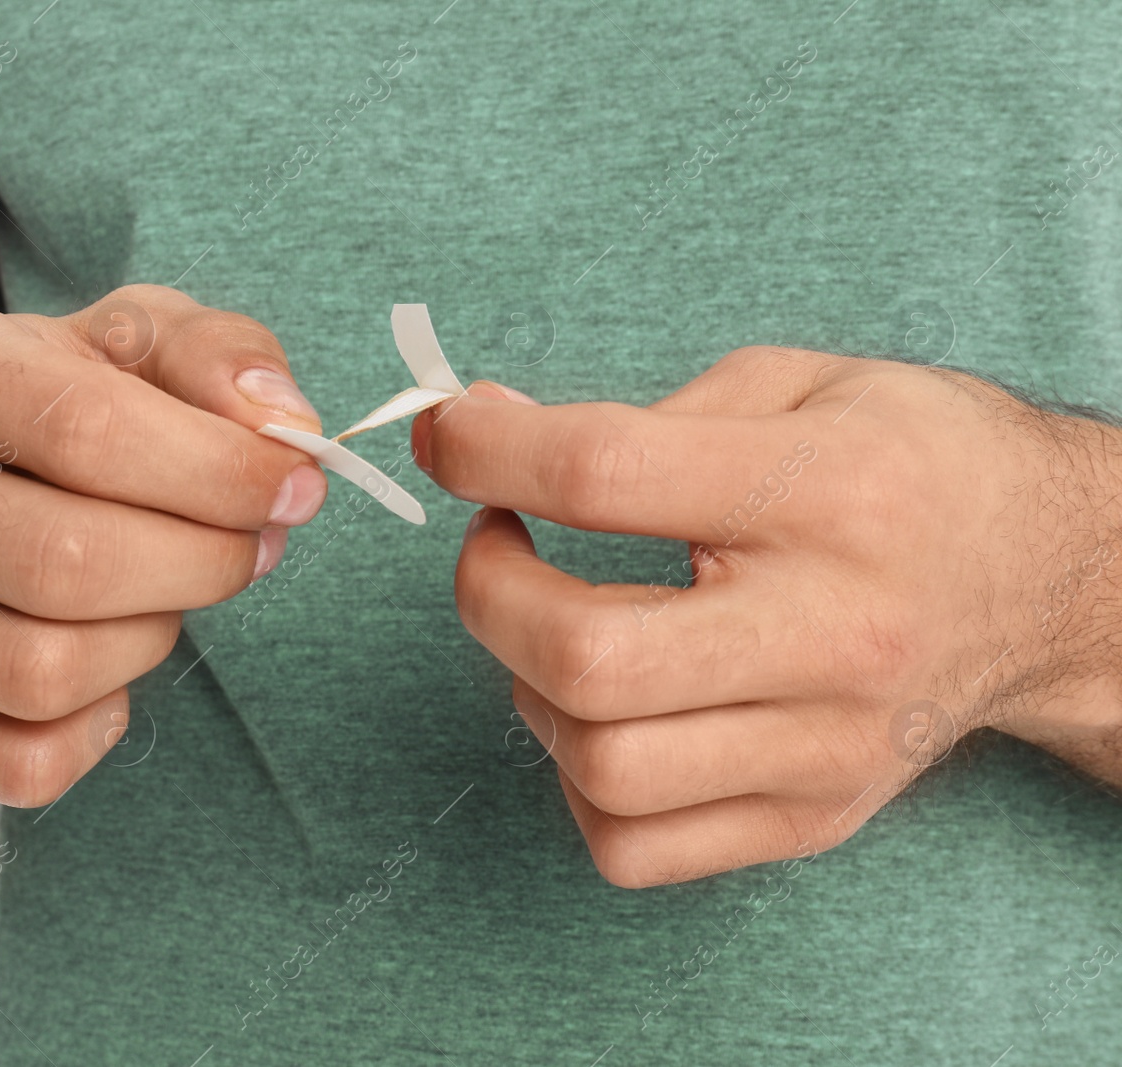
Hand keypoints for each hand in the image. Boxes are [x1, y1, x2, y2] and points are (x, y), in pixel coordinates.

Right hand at [0, 285, 326, 806]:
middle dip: (203, 567)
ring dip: (148, 644)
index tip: (295, 490)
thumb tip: (279, 421)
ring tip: (161, 600)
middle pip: (71, 564)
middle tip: (249, 551)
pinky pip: (20, 766)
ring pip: (46, 674)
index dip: (223, 474)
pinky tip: (105, 672)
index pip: (91, 429)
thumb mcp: (132, 351)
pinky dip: (96, 730)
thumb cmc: (55, 423)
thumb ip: (219, 356)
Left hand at [412, 346, 1121, 886]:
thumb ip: (641, 410)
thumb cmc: (912, 465)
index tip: (448, 438)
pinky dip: (578, 781)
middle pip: (587, 655)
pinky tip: (606, 711)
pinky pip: (635, 846)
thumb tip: (481, 434)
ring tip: (561, 631)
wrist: (1047, 582)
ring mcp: (825, 745)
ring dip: (532, 690)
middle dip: (488, 593)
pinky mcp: (813, 817)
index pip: (603, 475)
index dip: (485, 452)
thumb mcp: (801, 382)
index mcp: (825, 491)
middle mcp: (831, 632)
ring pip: (602, 766)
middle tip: (499, 545)